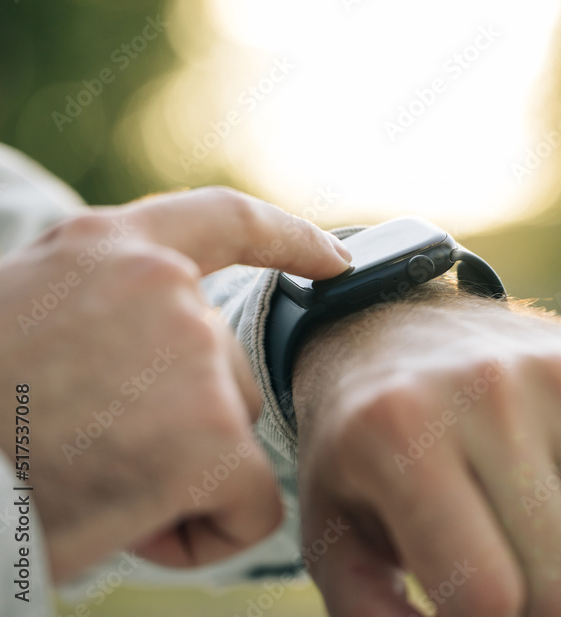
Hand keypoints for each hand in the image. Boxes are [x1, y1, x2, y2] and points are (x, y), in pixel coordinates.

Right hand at [0, 187, 351, 581]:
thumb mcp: (31, 318)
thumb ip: (114, 312)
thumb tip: (193, 356)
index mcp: (111, 248)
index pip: (226, 222)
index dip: (289, 238)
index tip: (336, 260)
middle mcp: (166, 289)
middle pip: (226, 372)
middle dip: (180, 423)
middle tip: (82, 447)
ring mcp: (196, 359)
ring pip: (231, 439)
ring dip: (179, 474)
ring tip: (87, 478)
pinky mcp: (216, 438)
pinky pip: (249, 505)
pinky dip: (204, 531)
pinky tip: (129, 526)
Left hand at [293, 287, 560, 615]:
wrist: (396, 327)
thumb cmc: (364, 445)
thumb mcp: (332, 527)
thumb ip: (370, 613)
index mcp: (401, 432)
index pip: (488, 595)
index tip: (463, 602)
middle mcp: (489, 392)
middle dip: (536, 612)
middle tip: (503, 579)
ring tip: (537, 548)